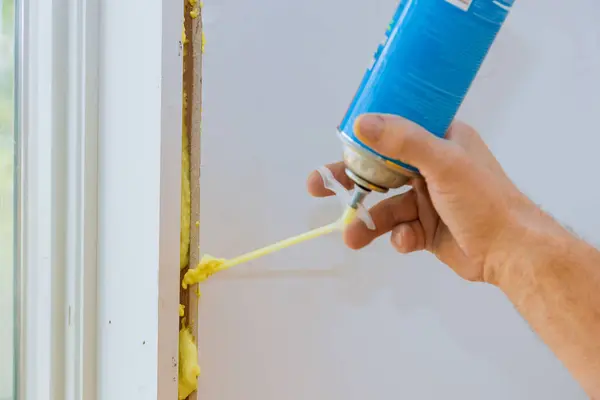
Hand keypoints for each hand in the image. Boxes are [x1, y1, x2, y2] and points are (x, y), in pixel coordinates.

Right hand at [307, 114, 539, 283]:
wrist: (510, 253)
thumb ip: (402, 141)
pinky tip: (409, 242)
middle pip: (380, 171)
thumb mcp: (443, 162)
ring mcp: (428, 200)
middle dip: (350, 182)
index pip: (394, 131)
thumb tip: (360, 122)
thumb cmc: (482, 199)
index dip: (364, 138)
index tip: (337, 144)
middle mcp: (431, 167)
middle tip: (316, 186)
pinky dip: (400, 237)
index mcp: (439, 141)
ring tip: (352, 237)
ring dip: (369, 221)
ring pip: (386, 207)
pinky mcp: (426, 229)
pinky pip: (400, 230)